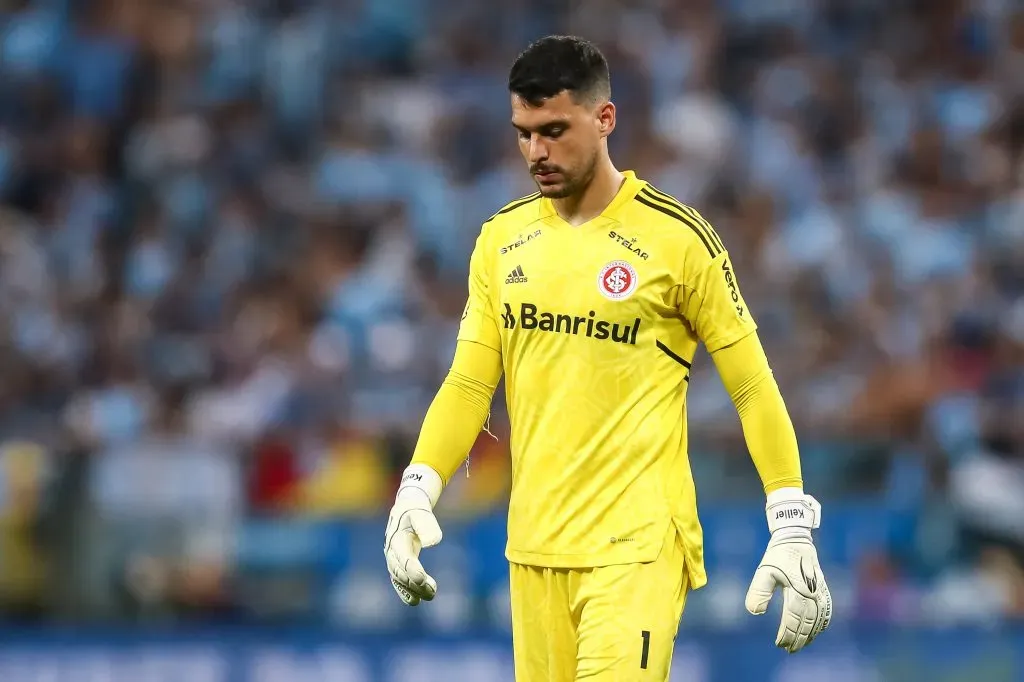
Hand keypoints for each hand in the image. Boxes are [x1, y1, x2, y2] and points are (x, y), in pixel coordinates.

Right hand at [384, 464, 443, 605]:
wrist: (405, 510)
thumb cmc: (415, 512)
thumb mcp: (421, 514)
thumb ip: (427, 526)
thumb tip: (433, 542)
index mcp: (397, 538)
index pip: (404, 557)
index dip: (412, 569)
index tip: (422, 579)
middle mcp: (391, 551)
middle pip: (401, 571)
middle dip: (415, 583)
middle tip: (432, 591)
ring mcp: (392, 559)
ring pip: (400, 578)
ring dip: (413, 589)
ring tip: (431, 595)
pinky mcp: (397, 564)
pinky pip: (398, 581)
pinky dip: (405, 592)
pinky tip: (415, 601)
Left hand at [745, 489, 832, 652]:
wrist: (796, 538)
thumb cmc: (778, 555)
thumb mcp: (764, 570)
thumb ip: (759, 591)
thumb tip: (755, 613)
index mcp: (798, 590)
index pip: (793, 618)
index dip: (787, 633)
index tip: (779, 644)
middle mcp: (812, 593)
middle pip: (807, 622)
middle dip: (798, 638)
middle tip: (788, 649)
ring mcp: (820, 592)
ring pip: (818, 619)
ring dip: (810, 634)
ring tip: (800, 645)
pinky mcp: (823, 589)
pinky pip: (826, 611)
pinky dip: (821, 624)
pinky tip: (816, 632)